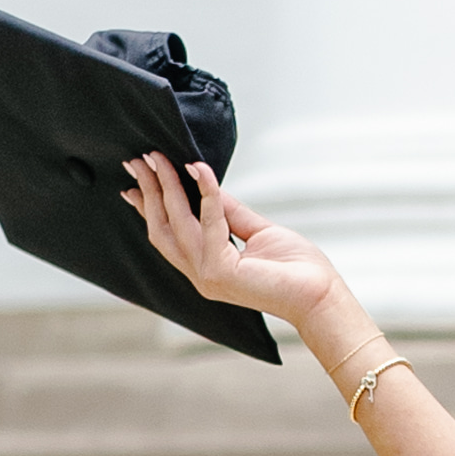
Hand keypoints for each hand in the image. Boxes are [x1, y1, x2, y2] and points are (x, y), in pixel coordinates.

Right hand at [125, 151, 347, 336]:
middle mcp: (200, 273)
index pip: (165, 234)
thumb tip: (205, 182)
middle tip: (139, 159)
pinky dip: (206, 194)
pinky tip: (202, 171)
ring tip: (160, 159)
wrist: (321, 296)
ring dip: (166, 187)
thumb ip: (229, 210)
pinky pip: (209, 223)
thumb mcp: (257, 230)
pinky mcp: (221, 272)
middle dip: (149, 191)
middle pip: (161, 228)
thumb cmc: (297, 269)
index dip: (146, 206)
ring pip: (176, 223)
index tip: (133, 180)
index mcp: (205, 266)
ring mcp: (207, 275)